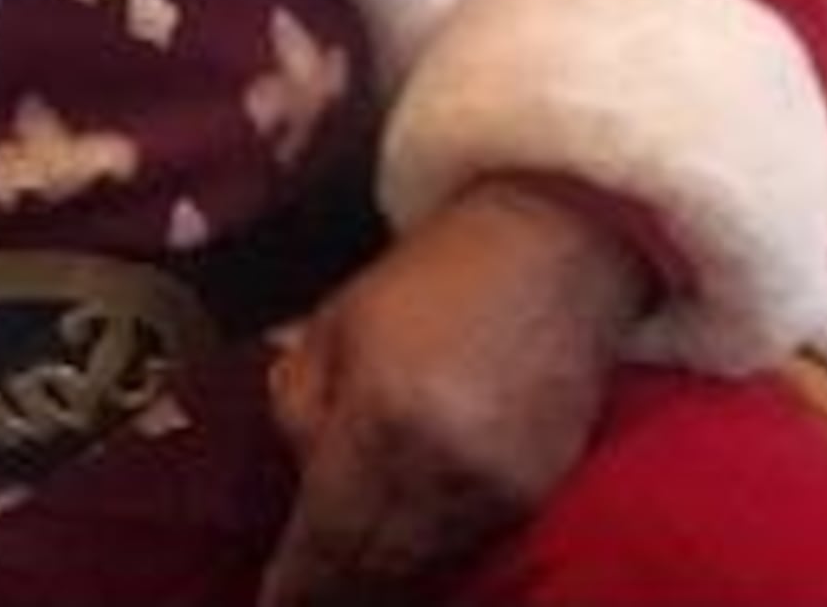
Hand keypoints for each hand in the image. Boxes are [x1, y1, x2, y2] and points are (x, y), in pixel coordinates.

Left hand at [256, 180, 647, 606]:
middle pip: (380, 569)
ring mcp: (505, 493)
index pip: (329, 538)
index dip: (295, 585)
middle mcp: (449, 474)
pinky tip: (407, 561)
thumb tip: (300, 476)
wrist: (555, 254)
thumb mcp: (333, 327)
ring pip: (428, 568)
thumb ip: (300, 408)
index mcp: (383, 422)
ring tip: (342, 587)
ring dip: (383, 582)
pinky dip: (434, 561)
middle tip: (301, 598)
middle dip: (335, 591)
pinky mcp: (544, 496)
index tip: (271, 604)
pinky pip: (474, 549)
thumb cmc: (429, 279)